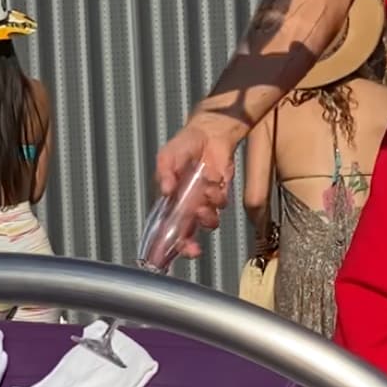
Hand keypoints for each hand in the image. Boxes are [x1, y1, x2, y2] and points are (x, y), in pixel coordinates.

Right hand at [155, 114, 238, 251]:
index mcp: (171, 200)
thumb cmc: (184, 144)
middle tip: (193, 247)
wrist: (209, 132)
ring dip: (205, 218)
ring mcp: (205, 201)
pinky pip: (221, 205)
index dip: (169, 243)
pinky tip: (212, 184)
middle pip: (188, 234)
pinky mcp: (221, 194)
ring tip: (202, 205)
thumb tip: (166, 190)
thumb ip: (165, 173)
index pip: (168, 228)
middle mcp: (188, 205)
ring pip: (207, 222)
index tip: (169, 254)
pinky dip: (217, 198)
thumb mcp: (167, 156)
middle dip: (190, 245)